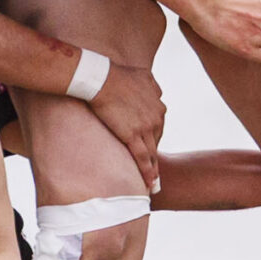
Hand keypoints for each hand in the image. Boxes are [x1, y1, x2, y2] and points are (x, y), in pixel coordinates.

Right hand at [87, 59, 166, 193]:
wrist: (102, 79)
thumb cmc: (117, 75)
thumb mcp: (144, 76)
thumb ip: (153, 86)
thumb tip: (158, 93)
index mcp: (158, 106)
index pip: (157, 127)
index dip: (153, 139)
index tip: (150, 147)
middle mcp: (156, 118)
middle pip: (156, 142)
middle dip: (154, 155)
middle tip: (153, 170)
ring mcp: (146, 128)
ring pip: (152, 154)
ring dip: (154, 171)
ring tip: (154, 184)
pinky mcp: (132, 136)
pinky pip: (143, 158)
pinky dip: (147, 172)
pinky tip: (149, 184)